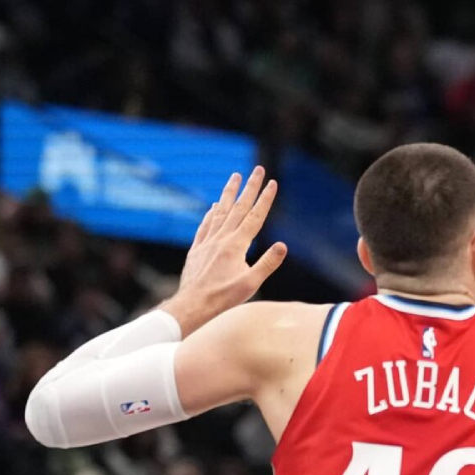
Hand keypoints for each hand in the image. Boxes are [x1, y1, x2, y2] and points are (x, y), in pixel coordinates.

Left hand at [161, 167, 287, 333]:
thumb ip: (267, 263)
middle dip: (250, 187)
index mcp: (236, 245)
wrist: (192, 305)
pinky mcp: (197, 249)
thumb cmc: (223, 298)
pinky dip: (211, 213)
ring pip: (221, 212)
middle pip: (239, 208)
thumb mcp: (251, 284)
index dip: (265, 199)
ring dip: (229, 193)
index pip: (255, 216)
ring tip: (235, 177)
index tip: (272, 183)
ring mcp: (208, 242)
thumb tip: (283, 246)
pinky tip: (214, 206)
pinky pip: (205, 225)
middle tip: (257, 169)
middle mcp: (222, 239)